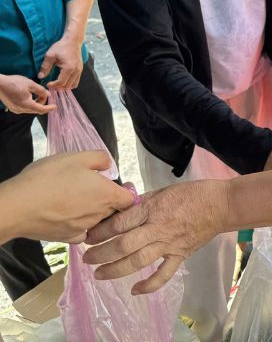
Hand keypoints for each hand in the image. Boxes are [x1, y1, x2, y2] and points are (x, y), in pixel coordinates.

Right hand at [0, 74, 55, 114]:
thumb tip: (48, 95)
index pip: (41, 109)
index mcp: (26, 104)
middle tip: (44, 93)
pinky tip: (29, 95)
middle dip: (42, 102)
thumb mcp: (31, 84)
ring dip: (36, 102)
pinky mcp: (13, 108)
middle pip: (37, 109)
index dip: (49, 108)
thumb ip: (41, 90)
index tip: (55, 106)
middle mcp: (21, 110)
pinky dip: (30, 103)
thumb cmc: (13, 82)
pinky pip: (25, 108)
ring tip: (35, 92)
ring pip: (31, 109)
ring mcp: (16, 110)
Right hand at [1, 152, 132, 242]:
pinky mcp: (67, 238)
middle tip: (90, 189)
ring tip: (75, 200)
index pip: (129, 199)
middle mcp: (100, 214)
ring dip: (92, 212)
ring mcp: (84, 228)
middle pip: (113, 209)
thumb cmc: (48, 178)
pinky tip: (67, 216)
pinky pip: (81, 232)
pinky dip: (78, 225)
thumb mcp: (77, 157)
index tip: (117, 186)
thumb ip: (100, 159)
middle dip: (107, 200)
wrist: (17, 206)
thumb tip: (109, 165)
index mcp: (107, 194)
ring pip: (97, 220)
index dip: (126, 192)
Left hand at [39, 37, 82, 88]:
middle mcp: (76, 70)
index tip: (47, 84)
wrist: (73, 41)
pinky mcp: (80, 69)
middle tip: (51, 85)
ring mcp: (79, 70)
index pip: (61, 82)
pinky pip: (76, 81)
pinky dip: (70, 83)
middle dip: (58, 87)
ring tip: (57, 84)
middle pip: (67, 86)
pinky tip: (63, 80)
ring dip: (65, 86)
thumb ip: (45, 67)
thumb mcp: (50, 55)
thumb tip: (40, 77)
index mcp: (68, 68)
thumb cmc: (61, 47)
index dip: (53, 85)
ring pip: (73, 85)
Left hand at [85, 179, 229, 293]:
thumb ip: (142, 201)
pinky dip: (149, 285)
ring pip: (138, 261)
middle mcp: (158, 228)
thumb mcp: (163, 190)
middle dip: (101, 253)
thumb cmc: (192, 193)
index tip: (87, 236)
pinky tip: (134, 290)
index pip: (120, 223)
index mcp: (153, 209)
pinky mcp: (180, 255)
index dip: (100, 232)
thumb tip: (120, 209)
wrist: (221, 204)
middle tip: (87, 258)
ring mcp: (169, 244)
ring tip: (99, 275)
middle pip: (124, 245)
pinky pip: (163, 274)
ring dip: (116, 270)